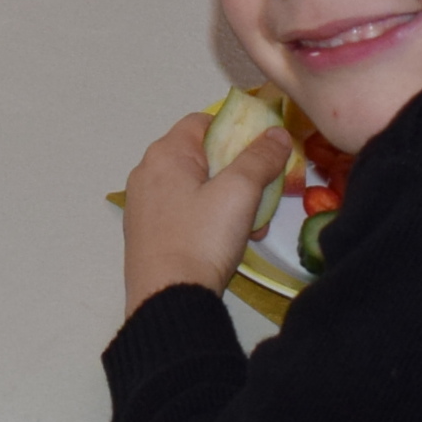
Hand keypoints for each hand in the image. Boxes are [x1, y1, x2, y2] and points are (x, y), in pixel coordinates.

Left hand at [121, 109, 289, 310]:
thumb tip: (276, 132)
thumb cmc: (202, 238)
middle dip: (239, 174)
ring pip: (197, 188)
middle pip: (202, 157)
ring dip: (230, 202)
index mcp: (164, 154)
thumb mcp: (239, 193)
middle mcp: (148, 173)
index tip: (263, 152)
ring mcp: (145, 206)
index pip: (203, 121)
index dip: (236, 130)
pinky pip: (186, 213)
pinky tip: (232, 243)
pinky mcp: (147, 234)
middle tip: (264, 197)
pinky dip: (211, 219)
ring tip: (254, 228)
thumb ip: (260, 158)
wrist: (168, 299)